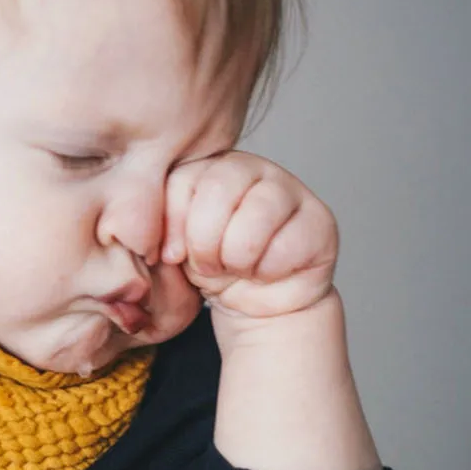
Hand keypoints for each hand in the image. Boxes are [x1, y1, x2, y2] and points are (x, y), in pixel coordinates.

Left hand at [161, 149, 338, 332]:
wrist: (256, 304)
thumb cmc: (213, 268)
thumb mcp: (175, 246)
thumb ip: (159, 228)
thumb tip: (151, 237)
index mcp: (209, 166)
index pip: (182, 180)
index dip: (173, 226)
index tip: (172, 255)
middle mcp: (251, 167)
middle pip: (218, 189)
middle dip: (204, 242)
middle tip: (208, 265)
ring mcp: (290, 189)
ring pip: (255, 216)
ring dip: (237, 258)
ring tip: (237, 268)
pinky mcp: (319, 221)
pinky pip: (285, 246)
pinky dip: (268, 271)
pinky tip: (266, 272)